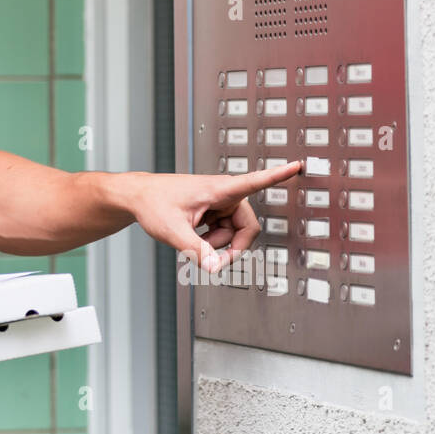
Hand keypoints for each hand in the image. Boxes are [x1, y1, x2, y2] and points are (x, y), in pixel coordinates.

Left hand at [126, 160, 303, 270]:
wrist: (138, 197)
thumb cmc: (153, 203)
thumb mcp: (172, 231)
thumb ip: (196, 251)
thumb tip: (215, 268)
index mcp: (218, 189)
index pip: (254, 181)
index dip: (277, 176)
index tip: (296, 165)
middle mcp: (223, 194)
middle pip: (247, 228)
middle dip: (232, 247)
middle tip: (213, 262)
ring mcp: (219, 203)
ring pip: (234, 234)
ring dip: (218, 244)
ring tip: (193, 241)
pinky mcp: (214, 211)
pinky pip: (224, 233)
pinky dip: (212, 241)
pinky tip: (194, 236)